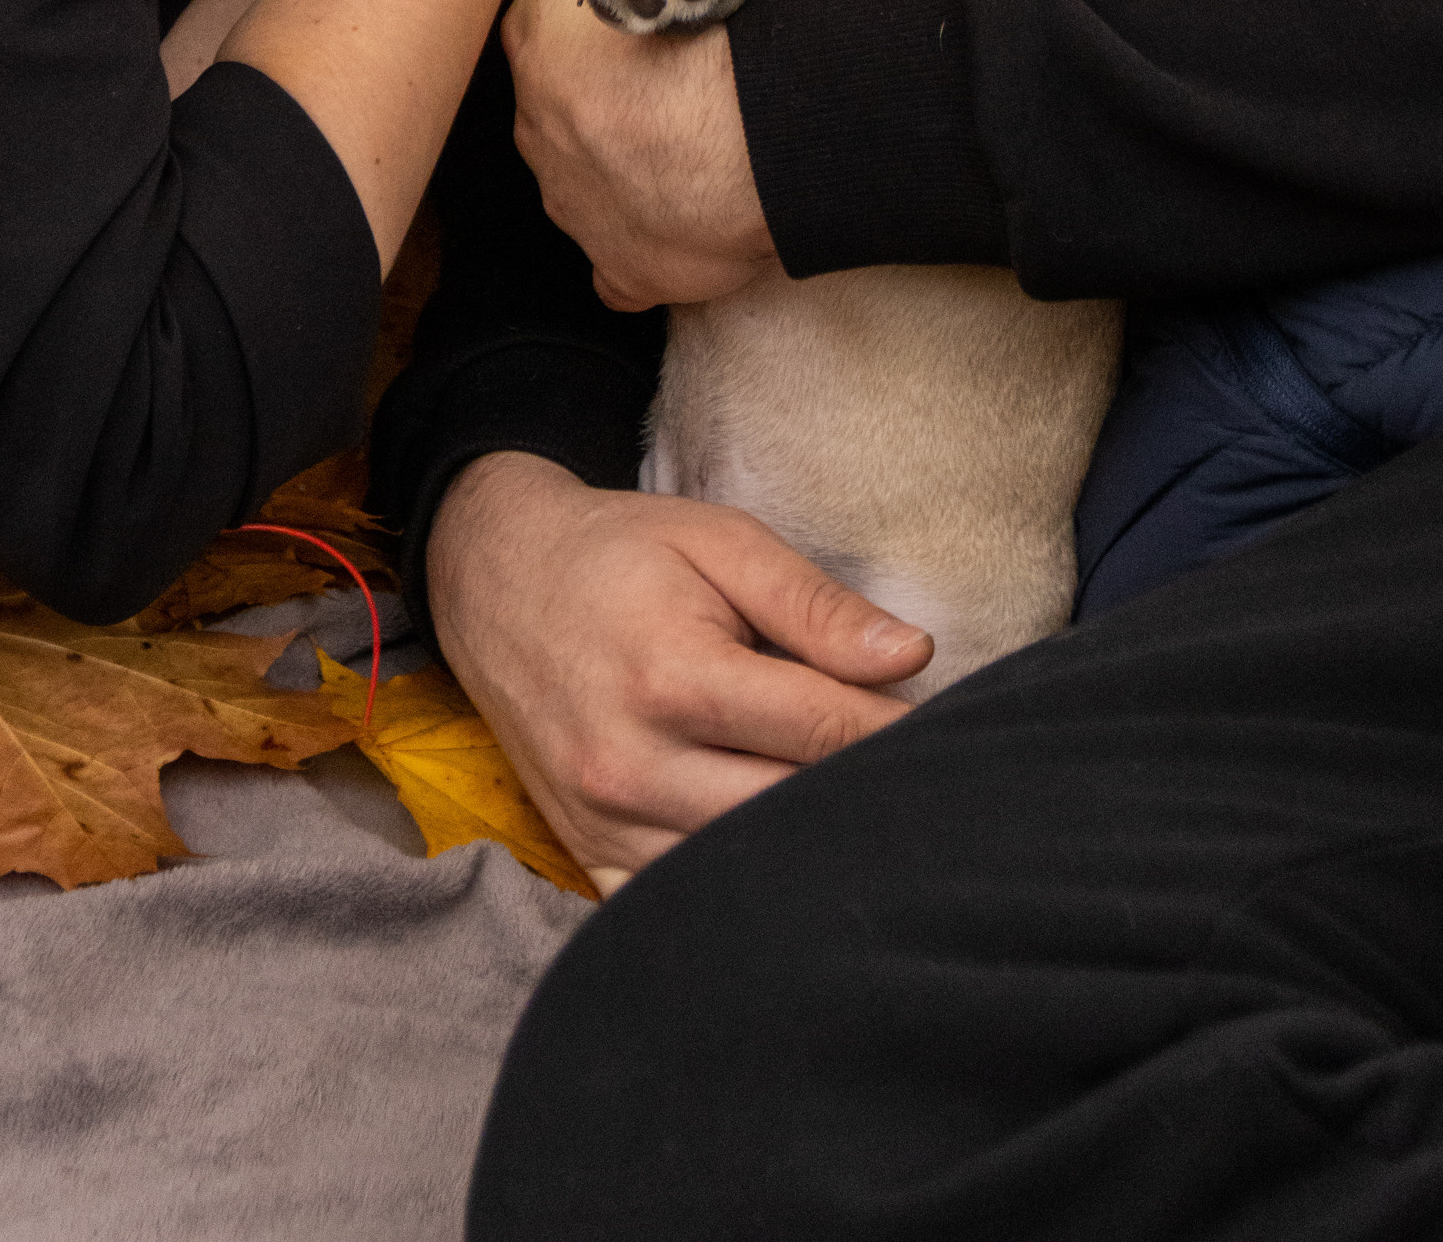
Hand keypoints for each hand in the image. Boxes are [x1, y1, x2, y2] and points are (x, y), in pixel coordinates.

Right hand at [430, 455, 932, 886]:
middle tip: (915, 778)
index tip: (946, 729)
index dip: (898, 732)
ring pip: (745, 870)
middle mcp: (633, 763)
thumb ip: (814, 606)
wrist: (496, 580)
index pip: (822, 730)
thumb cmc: (620, 553)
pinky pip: (682, 900)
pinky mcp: (589, 853)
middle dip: (863, 796)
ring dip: (808, 845)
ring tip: (855, 811)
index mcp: (673, 676)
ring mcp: (605, 821)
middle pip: (792, 812)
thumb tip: (912, 657)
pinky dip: (740, 885)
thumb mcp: (720, 541)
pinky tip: (781, 852)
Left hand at [503, 0, 773, 306]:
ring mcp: (571, 199)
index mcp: (539, 25)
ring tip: (706, 146)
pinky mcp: (621, 265)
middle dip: (616, 91)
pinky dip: (653, 242)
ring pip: (592, 174)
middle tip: (690, 84)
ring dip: (635, 162)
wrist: (795, 121)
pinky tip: (696, 219)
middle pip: (567, 96)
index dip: (618, 8)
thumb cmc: (757, 14)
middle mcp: (534, 116)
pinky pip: (624, 258)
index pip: (556, 8)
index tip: (668, 16)